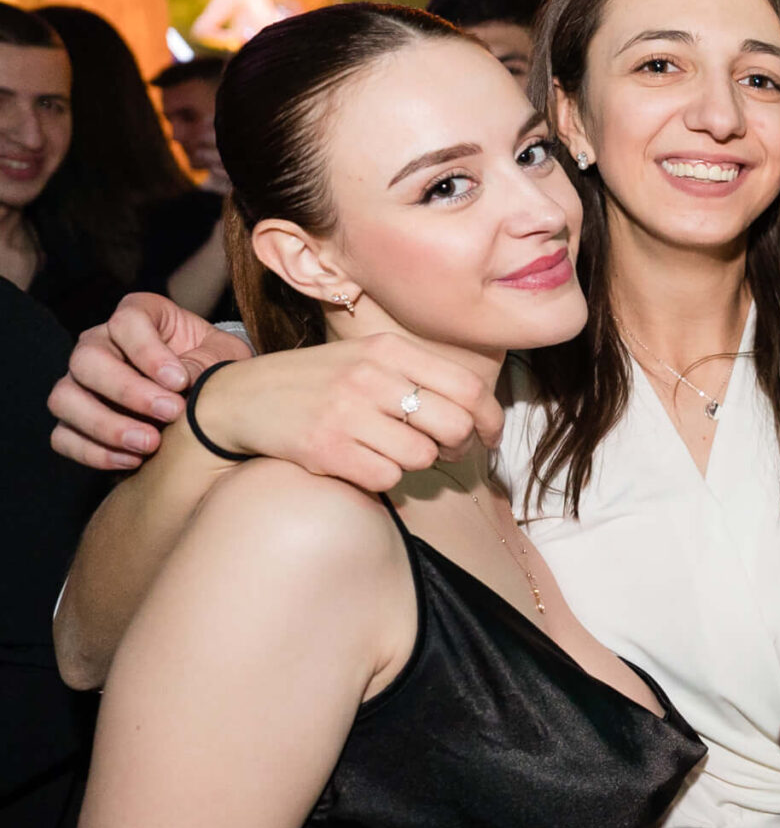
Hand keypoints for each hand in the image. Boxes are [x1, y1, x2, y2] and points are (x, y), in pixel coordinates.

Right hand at [48, 293, 245, 470]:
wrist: (211, 401)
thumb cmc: (217, 367)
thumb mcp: (224, 357)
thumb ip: (205, 363)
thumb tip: (180, 382)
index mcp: (138, 316)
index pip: (125, 322)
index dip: (149, 352)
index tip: (180, 381)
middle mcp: (100, 344)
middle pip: (87, 360)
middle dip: (128, 391)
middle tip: (171, 413)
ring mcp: (81, 382)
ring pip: (65, 398)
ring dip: (105, 425)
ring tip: (150, 443)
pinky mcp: (75, 420)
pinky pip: (63, 437)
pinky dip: (93, 452)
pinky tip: (133, 460)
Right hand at [185, 334, 505, 489]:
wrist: (242, 397)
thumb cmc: (319, 382)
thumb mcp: (368, 359)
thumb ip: (419, 376)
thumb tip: (479, 413)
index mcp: (389, 349)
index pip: (469, 387)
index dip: (490, 419)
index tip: (489, 436)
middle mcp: (370, 376)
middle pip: (454, 425)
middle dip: (457, 446)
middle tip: (442, 449)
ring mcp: (346, 411)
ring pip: (422, 457)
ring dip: (415, 464)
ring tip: (390, 451)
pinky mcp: (325, 447)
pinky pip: (387, 478)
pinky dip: (382, 478)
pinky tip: (362, 462)